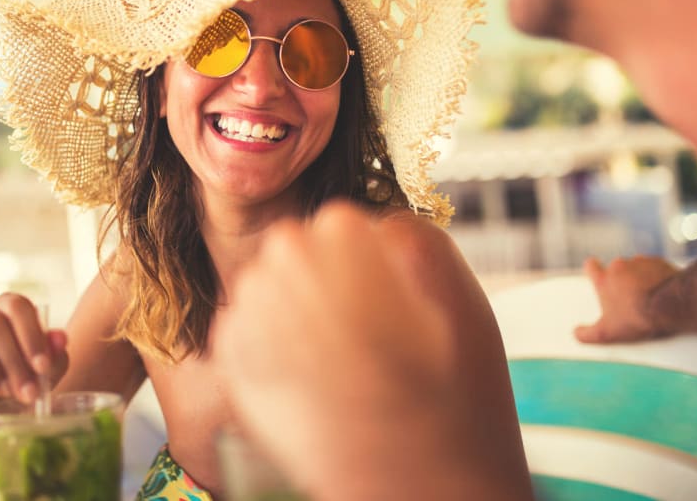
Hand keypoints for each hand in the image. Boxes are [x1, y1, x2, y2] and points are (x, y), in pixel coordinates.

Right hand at [0, 293, 68, 429]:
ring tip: (5, 392)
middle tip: (28, 393)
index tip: (43, 368)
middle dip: (14, 361)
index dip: (31, 335)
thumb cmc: (26, 383)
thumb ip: (55, 353)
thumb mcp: (47, 372)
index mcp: (7, 308)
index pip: (17, 306)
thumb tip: (61, 338)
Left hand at [214, 202, 530, 500]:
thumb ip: (420, 239)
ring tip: (338, 362)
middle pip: (295, 250)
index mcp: (343, 233)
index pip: (341, 224)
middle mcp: (285, 262)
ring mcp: (251, 311)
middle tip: (360, 333)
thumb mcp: (465, 303)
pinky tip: (310, 382)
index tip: (385, 303)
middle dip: (322, 283)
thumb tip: (379, 223)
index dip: (367, 265)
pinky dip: (270, 349)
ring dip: (294, 312)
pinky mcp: (232, 363)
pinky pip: (242, 330)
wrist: (413, 494)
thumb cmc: (454, 405)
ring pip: (266, 288)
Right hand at [574, 255, 678, 342]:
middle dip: (621, 279)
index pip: (590, 265)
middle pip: (616, 268)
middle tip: (629, 296)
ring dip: (640, 277)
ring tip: (649, 295)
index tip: (598, 276)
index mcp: (604, 279)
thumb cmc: (638, 318)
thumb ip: (587, 334)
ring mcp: (640, 262)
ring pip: (636, 267)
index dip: (593, 270)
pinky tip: (663, 291)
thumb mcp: (608, 333)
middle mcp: (619, 266)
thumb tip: (577, 333)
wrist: (672, 306)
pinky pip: (656, 267)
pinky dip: (657, 276)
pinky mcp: (660, 263)